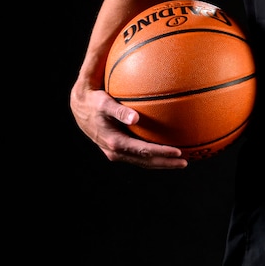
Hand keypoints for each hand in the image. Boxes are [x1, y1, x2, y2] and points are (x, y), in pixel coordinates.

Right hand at [69, 84, 187, 168]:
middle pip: (146, 162)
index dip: (161, 153)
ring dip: (161, 163)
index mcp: (115, 142)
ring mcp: (116, 152)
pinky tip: (164, 151)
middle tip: (185, 162)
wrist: (79, 107)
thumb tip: (135, 118)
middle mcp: (116, 151)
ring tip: (179, 161)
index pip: (143, 151)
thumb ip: (119, 111)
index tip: (178, 152)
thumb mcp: (104, 103)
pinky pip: (138, 156)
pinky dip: (152, 156)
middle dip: (166, 163)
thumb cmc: (94, 101)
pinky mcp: (117, 149)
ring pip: (142, 162)